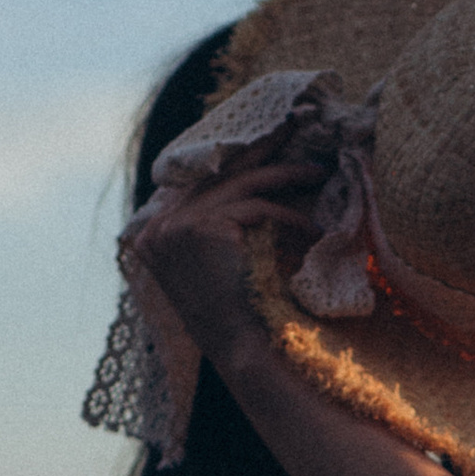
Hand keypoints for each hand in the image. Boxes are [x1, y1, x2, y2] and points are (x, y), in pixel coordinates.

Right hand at [123, 140, 326, 355]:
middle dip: (261, 149)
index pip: (202, 184)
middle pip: (219, 173)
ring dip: (284, 176)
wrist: (239, 349)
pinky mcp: (200, 228)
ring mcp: (175, 225)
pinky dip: (286, 214)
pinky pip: (254, 208)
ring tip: (317, 172)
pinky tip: (310, 227)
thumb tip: (247, 188)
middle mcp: (159, 226)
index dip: (238, 162)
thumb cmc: (238, 314)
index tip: (269, 143)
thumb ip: (217, 226)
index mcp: (157, 232)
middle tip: (295, 125)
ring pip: (241, 184)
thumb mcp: (218, 263)